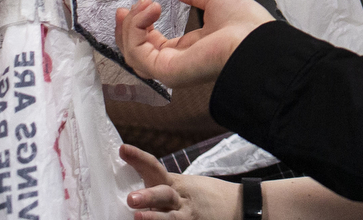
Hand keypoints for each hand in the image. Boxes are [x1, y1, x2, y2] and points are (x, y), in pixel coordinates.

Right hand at [115, 0, 273, 88]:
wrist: (256, 41)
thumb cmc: (245, 25)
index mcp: (188, 50)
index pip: (152, 43)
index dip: (139, 24)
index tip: (138, 3)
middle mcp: (176, 63)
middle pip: (136, 51)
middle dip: (127, 27)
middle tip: (128, 7)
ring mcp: (169, 70)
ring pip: (132, 52)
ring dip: (131, 25)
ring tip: (147, 4)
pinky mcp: (166, 71)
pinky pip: (136, 53)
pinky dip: (135, 29)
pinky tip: (149, 11)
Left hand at [120, 144, 240, 219]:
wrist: (239, 206)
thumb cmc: (204, 195)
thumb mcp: (185, 185)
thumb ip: (161, 186)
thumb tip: (128, 187)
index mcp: (176, 183)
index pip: (155, 167)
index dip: (139, 158)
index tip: (122, 149)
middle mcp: (181, 199)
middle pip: (164, 194)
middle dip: (148, 196)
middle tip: (131, 198)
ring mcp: (188, 217)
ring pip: (171, 218)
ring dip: (154, 218)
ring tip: (138, 218)